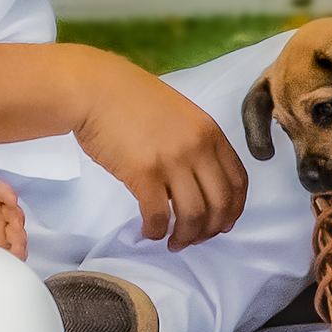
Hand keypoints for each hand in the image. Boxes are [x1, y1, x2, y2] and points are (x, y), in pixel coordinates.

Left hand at [0, 166, 26, 258]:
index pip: (3, 191)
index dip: (8, 194)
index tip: (11, 199)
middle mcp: (1, 208)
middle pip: (16, 215)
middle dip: (17, 222)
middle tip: (15, 227)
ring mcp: (1, 226)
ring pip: (17, 234)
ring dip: (19, 241)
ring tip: (16, 249)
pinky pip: (10, 249)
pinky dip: (13, 254)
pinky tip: (11, 258)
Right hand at [67, 51, 247, 248]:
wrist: (92, 89)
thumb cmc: (128, 99)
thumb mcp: (177, 114)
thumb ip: (193, 143)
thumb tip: (194, 183)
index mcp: (209, 131)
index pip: (238, 181)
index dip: (234, 210)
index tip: (223, 224)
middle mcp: (197, 147)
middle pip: (220, 203)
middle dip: (211, 230)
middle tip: (194, 239)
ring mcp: (171, 161)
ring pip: (194, 215)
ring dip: (185, 237)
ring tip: (172, 242)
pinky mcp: (143, 173)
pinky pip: (159, 215)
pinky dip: (156, 230)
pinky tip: (149, 232)